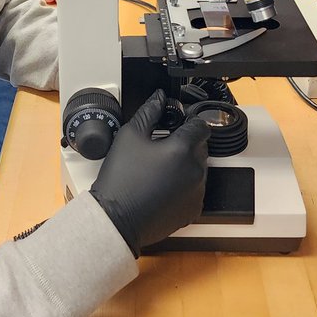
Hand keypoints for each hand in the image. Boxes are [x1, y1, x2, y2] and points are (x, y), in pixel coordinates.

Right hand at [90, 90, 209, 256]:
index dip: (189, 121)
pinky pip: (195, 189)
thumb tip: (160, 98)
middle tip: (161, 146)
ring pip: (199, 168)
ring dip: (185, 163)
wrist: (116, 219)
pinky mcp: (194, 210)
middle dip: (185, 142)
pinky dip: (184, 185)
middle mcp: (195, 171)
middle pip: (200, 146)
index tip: (178, 124)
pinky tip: (162, 186)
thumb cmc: (121, 179)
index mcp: (182, 150)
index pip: (201, 125)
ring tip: (159, 168)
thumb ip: (149, 111)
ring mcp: (197, 193)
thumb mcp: (130, 136)